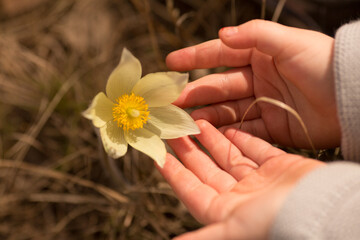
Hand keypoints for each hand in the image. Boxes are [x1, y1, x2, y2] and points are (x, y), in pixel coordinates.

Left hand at [157, 120, 323, 239]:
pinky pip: (255, 149)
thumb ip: (203, 237)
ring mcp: (260, 180)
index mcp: (225, 211)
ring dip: (213, 140)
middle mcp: (240, 196)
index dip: (173, 173)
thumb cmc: (273, 221)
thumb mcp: (230, 229)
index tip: (158, 156)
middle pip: (207, 169)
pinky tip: (228, 127)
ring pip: (229, 156)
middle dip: (190, 150)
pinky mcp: (278, 166)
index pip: (191, 189)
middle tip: (174, 130)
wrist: (320, 209)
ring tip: (197, 121)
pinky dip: (242, 139)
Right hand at [166, 20, 339, 148]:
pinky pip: (244, 129)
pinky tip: (210, 133)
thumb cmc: (323, 62)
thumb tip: (222, 34)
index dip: (195, 57)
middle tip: (174, 101)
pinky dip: (227, 131)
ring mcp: (263, 104)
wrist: (352, 98)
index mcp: (260, 54)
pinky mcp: (271, 126)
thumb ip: (254, 35)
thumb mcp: (288, 41)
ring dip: (207, 114)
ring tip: (188, 119)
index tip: (171, 63)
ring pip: (228, 109)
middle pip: (220, 86)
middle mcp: (258, 79)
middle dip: (196, 92)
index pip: (221, 55)